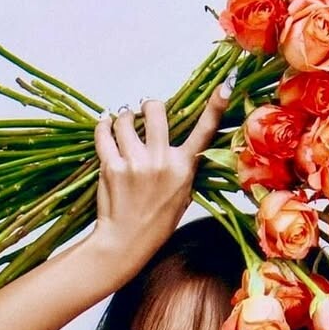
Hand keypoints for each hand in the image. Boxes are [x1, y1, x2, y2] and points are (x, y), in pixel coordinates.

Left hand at [88, 81, 232, 280]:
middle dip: (148, 107)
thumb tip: (174, 138)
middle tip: (143, 114)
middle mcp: (161, 162)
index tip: (225, 87)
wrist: (126, 242)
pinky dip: (103, 127)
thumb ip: (181, 166)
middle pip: (155, 109)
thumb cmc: (155, 221)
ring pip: (125, 118)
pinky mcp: (112, 166)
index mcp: (184, 168)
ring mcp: (135, 163)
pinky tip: (106, 129)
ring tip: (122, 128)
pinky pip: (104, 132)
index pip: (204, 132)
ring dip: (123, 119)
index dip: (216, 107)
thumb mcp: (181, 195)